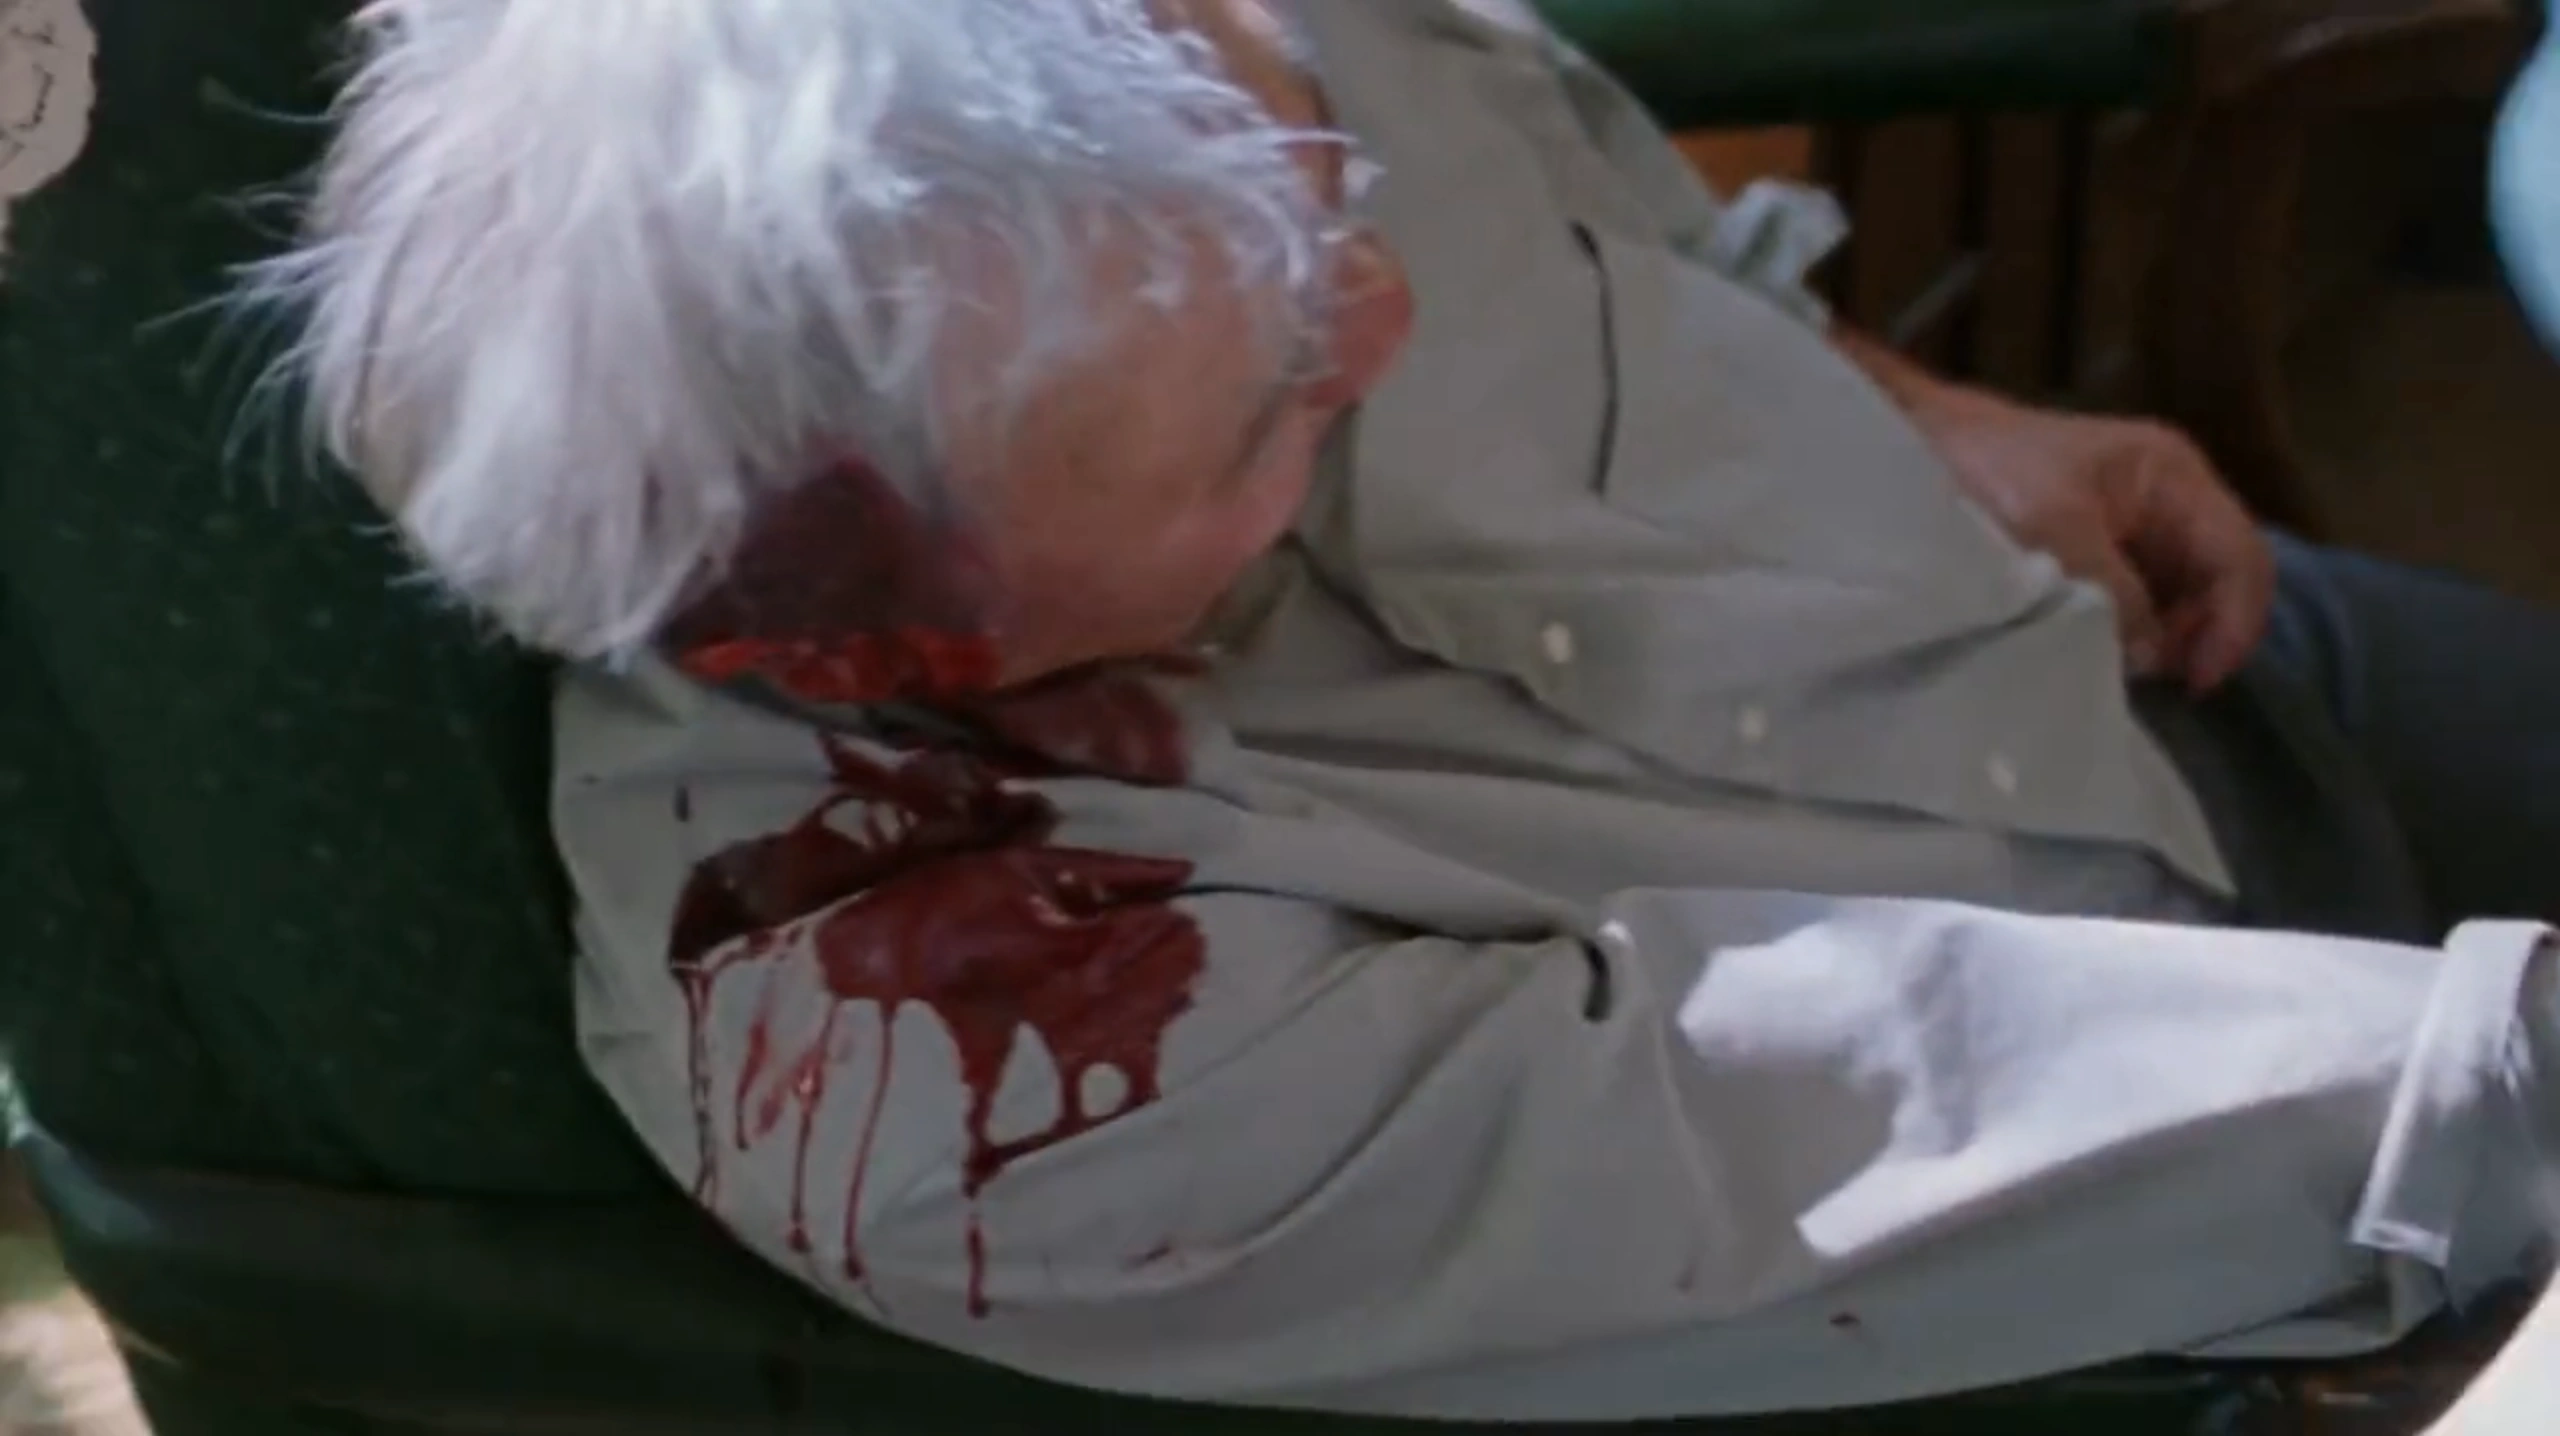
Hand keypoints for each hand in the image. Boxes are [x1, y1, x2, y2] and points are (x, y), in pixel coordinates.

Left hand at [1904, 385, 2274, 693]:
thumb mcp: (2051, 528)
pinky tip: (2105, 652)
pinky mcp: (2103, 550)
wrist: (1918, 444)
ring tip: (2126, 669)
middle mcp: (2169, 500)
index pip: (2242, 557)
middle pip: (2223, 582)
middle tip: (2155, 681)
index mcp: (2171, 477)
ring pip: (2186, 598)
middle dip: (2202, 637)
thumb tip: (2150, 656)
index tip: (2194, 681)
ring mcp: (2138, 525)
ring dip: (2167, 640)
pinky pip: (2144, 600)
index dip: (2233, 625)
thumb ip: (2111, 591)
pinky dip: (2135, 631)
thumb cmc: (1986, 470)